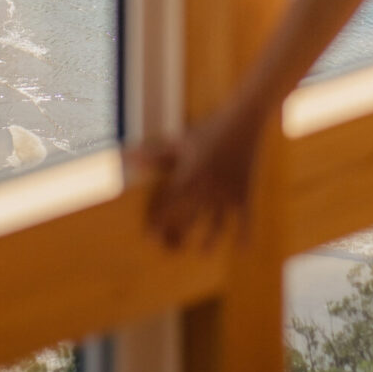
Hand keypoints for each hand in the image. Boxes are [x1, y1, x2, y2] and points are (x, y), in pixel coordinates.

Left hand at [140, 100, 266, 251]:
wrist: (244, 119)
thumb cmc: (209, 129)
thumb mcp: (181, 140)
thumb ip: (155, 154)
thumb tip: (126, 157)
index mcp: (190, 171)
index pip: (169, 200)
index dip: (158, 218)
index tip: (149, 236)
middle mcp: (208, 184)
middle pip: (190, 216)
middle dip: (179, 234)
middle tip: (170, 250)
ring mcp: (228, 190)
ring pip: (217, 222)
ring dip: (210, 239)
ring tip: (202, 252)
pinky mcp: (245, 191)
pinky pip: (246, 217)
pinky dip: (245, 234)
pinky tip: (243, 249)